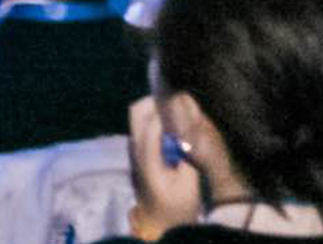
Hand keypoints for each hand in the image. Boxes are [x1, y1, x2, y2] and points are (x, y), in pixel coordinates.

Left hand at [124, 96, 204, 240]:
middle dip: (157, 101)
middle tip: (181, 104)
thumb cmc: (176, 205)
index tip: (186, 103)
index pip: (151, 122)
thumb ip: (187, 154)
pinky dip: (156, 117)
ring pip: (139, 114)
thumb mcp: (188, 183)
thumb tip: (187, 128)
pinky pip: (143, 124)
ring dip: (156, 108)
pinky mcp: (138, 150)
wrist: (158, 221)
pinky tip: (174, 125)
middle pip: (137, 110)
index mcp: (146, 157)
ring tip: (179, 113)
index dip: (168, 108)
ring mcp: (134, 149)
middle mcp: (135, 149)